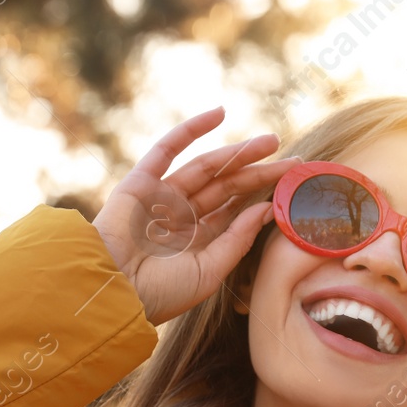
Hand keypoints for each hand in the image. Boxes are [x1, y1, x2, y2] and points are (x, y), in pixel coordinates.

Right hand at [92, 106, 302, 325]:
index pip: (236, 210)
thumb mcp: (209, 271)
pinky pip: (168, 149)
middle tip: (293, 158)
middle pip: (228, 187)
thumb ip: (236, 239)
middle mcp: (182, 216)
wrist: (111, 292)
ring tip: (270, 141)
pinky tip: (218, 114)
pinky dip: (191, 129)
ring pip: (208, 167)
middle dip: (259, 171)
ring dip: (238, 152)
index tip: (294, 183)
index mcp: (198, 241)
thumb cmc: (160, 293)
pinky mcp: (141, 182)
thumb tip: (266, 209)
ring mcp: (162, 197)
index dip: (264, 195)